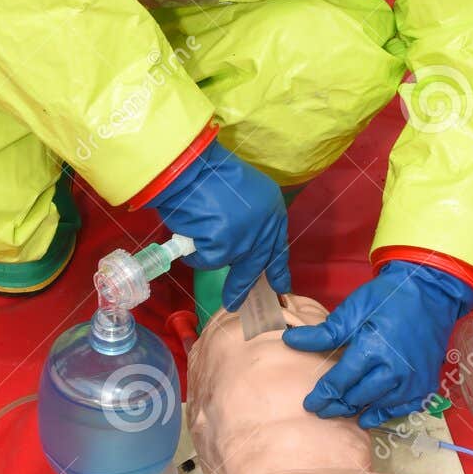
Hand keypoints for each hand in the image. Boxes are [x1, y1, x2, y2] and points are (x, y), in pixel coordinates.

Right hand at [151, 140, 288, 309]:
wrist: (191, 168)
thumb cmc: (209, 174)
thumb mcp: (242, 192)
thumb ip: (248, 217)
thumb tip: (238, 240)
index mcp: (273, 209)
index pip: (277, 246)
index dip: (277, 268)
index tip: (282, 286)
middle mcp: (265, 227)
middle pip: (256, 265)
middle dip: (243, 286)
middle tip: (236, 304)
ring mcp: (246, 241)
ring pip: (226, 261)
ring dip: (209, 252)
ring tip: (196, 230)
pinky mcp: (224, 250)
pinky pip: (206, 259)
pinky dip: (195, 250)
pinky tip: (191, 229)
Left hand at [283, 260, 472, 430]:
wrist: (430, 292)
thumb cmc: (389, 297)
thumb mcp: (353, 309)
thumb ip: (324, 332)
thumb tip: (290, 340)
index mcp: (372, 350)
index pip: (339, 382)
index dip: (322, 396)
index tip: (309, 405)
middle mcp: (393, 371)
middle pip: (356, 398)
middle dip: (336, 406)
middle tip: (321, 411)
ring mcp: (411, 380)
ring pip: (377, 405)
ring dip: (357, 410)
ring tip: (342, 413)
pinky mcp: (425, 383)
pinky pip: (402, 408)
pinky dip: (384, 413)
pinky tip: (370, 415)